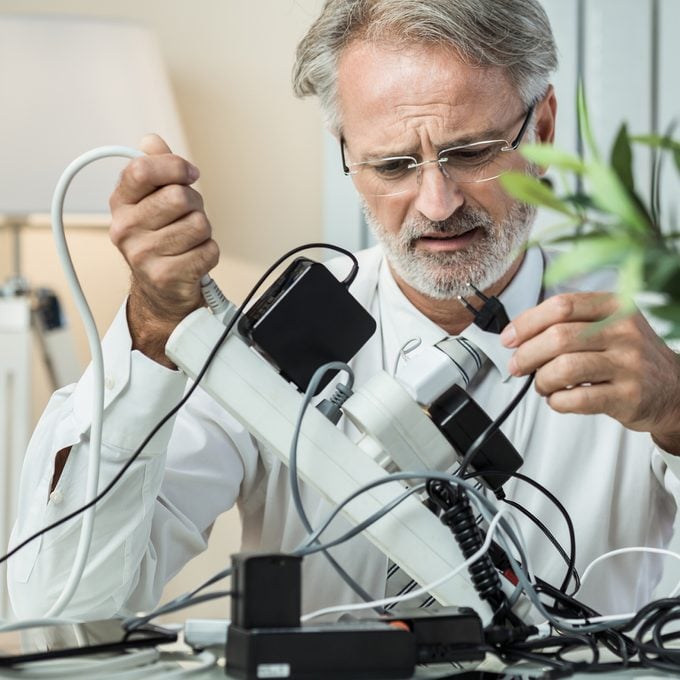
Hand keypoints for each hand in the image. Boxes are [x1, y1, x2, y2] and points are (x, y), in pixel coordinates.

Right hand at [109, 134, 218, 365]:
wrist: (160, 291)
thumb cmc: (161, 239)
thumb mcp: (152, 201)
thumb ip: (155, 169)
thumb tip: (152, 140)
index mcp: (120, 203)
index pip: (143, 169)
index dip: (175, 166)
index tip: (189, 175)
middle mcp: (125, 228)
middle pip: (179, 196)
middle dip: (195, 204)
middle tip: (187, 216)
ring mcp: (142, 254)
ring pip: (199, 224)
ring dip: (203, 231)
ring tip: (188, 240)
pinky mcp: (166, 276)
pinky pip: (209, 250)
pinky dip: (209, 253)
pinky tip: (193, 258)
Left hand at [500, 292, 679, 453]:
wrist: (674, 389)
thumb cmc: (629, 356)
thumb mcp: (608, 325)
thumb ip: (568, 323)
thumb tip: (518, 335)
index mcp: (614, 306)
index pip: (560, 306)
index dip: (526, 323)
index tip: (509, 338)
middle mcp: (624, 331)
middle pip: (557, 337)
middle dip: (526, 354)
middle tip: (517, 366)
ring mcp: (629, 364)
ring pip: (564, 368)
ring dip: (541, 380)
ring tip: (542, 385)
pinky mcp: (628, 396)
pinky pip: (577, 399)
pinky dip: (557, 401)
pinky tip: (558, 399)